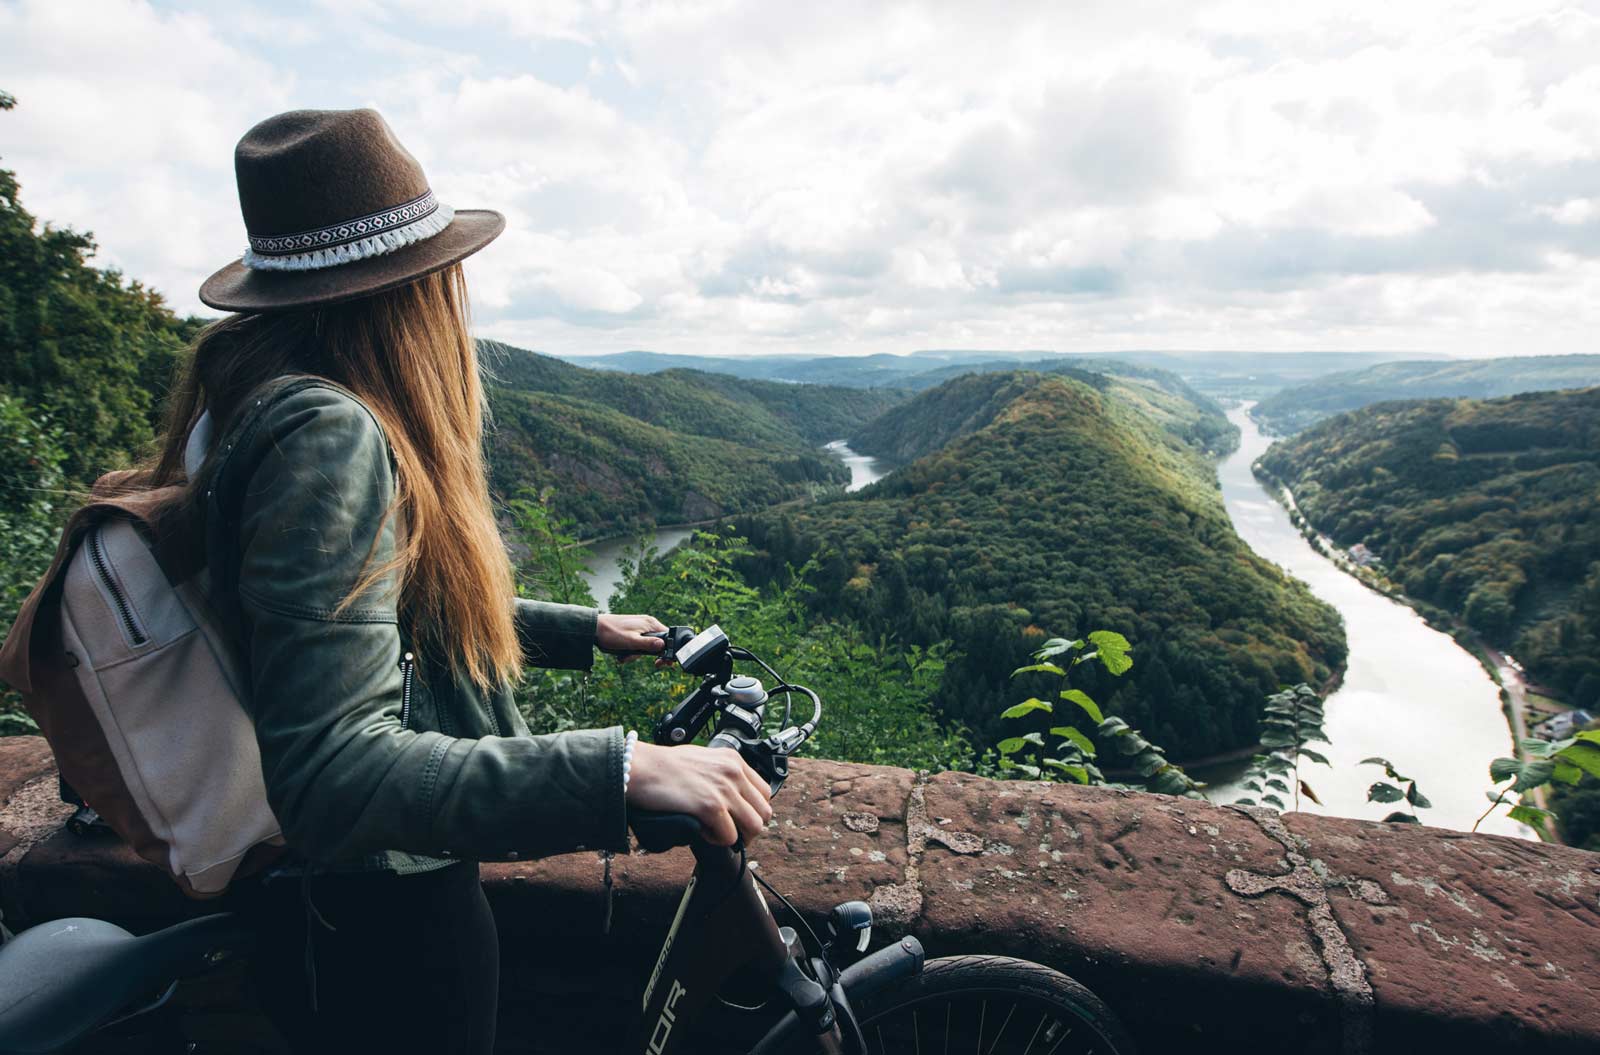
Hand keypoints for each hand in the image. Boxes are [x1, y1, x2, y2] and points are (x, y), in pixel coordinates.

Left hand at [596, 613, 670, 665]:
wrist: (594, 628)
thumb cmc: (612, 633)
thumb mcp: (632, 642)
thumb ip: (649, 644)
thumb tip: (664, 646)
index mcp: (650, 623)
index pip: (668, 637)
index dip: (667, 651)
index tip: (664, 662)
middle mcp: (647, 624)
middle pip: (657, 643)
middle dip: (647, 654)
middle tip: (646, 662)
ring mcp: (639, 627)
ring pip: (646, 645)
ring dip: (636, 654)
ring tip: (625, 657)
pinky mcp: (632, 631)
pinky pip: (637, 644)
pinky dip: (631, 651)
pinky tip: (623, 654)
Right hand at [627, 742, 772, 845]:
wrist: (641, 768)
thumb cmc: (664, 767)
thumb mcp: (703, 760)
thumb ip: (722, 775)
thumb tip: (732, 799)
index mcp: (734, 760)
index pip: (764, 792)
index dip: (753, 810)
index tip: (739, 819)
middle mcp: (734, 772)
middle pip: (763, 812)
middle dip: (748, 828)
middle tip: (730, 832)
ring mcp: (724, 789)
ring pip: (753, 827)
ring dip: (736, 836)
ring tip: (716, 833)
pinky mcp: (711, 806)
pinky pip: (729, 837)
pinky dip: (716, 840)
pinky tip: (701, 830)